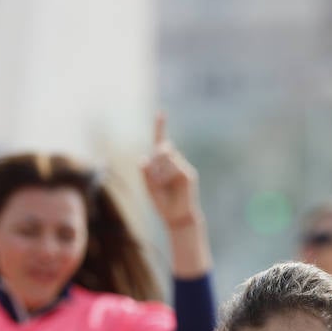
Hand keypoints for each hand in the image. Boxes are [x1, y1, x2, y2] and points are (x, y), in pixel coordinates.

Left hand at [141, 113, 200, 228]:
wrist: (177, 217)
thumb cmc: (162, 203)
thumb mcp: (149, 187)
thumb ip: (145, 173)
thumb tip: (143, 159)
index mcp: (162, 163)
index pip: (161, 142)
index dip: (160, 127)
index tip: (161, 113)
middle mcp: (174, 162)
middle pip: (162, 149)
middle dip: (156, 160)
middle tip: (154, 178)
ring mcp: (182, 168)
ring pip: (167, 159)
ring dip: (159, 172)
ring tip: (162, 187)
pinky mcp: (188, 175)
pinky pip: (173, 169)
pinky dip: (165, 178)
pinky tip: (168, 188)